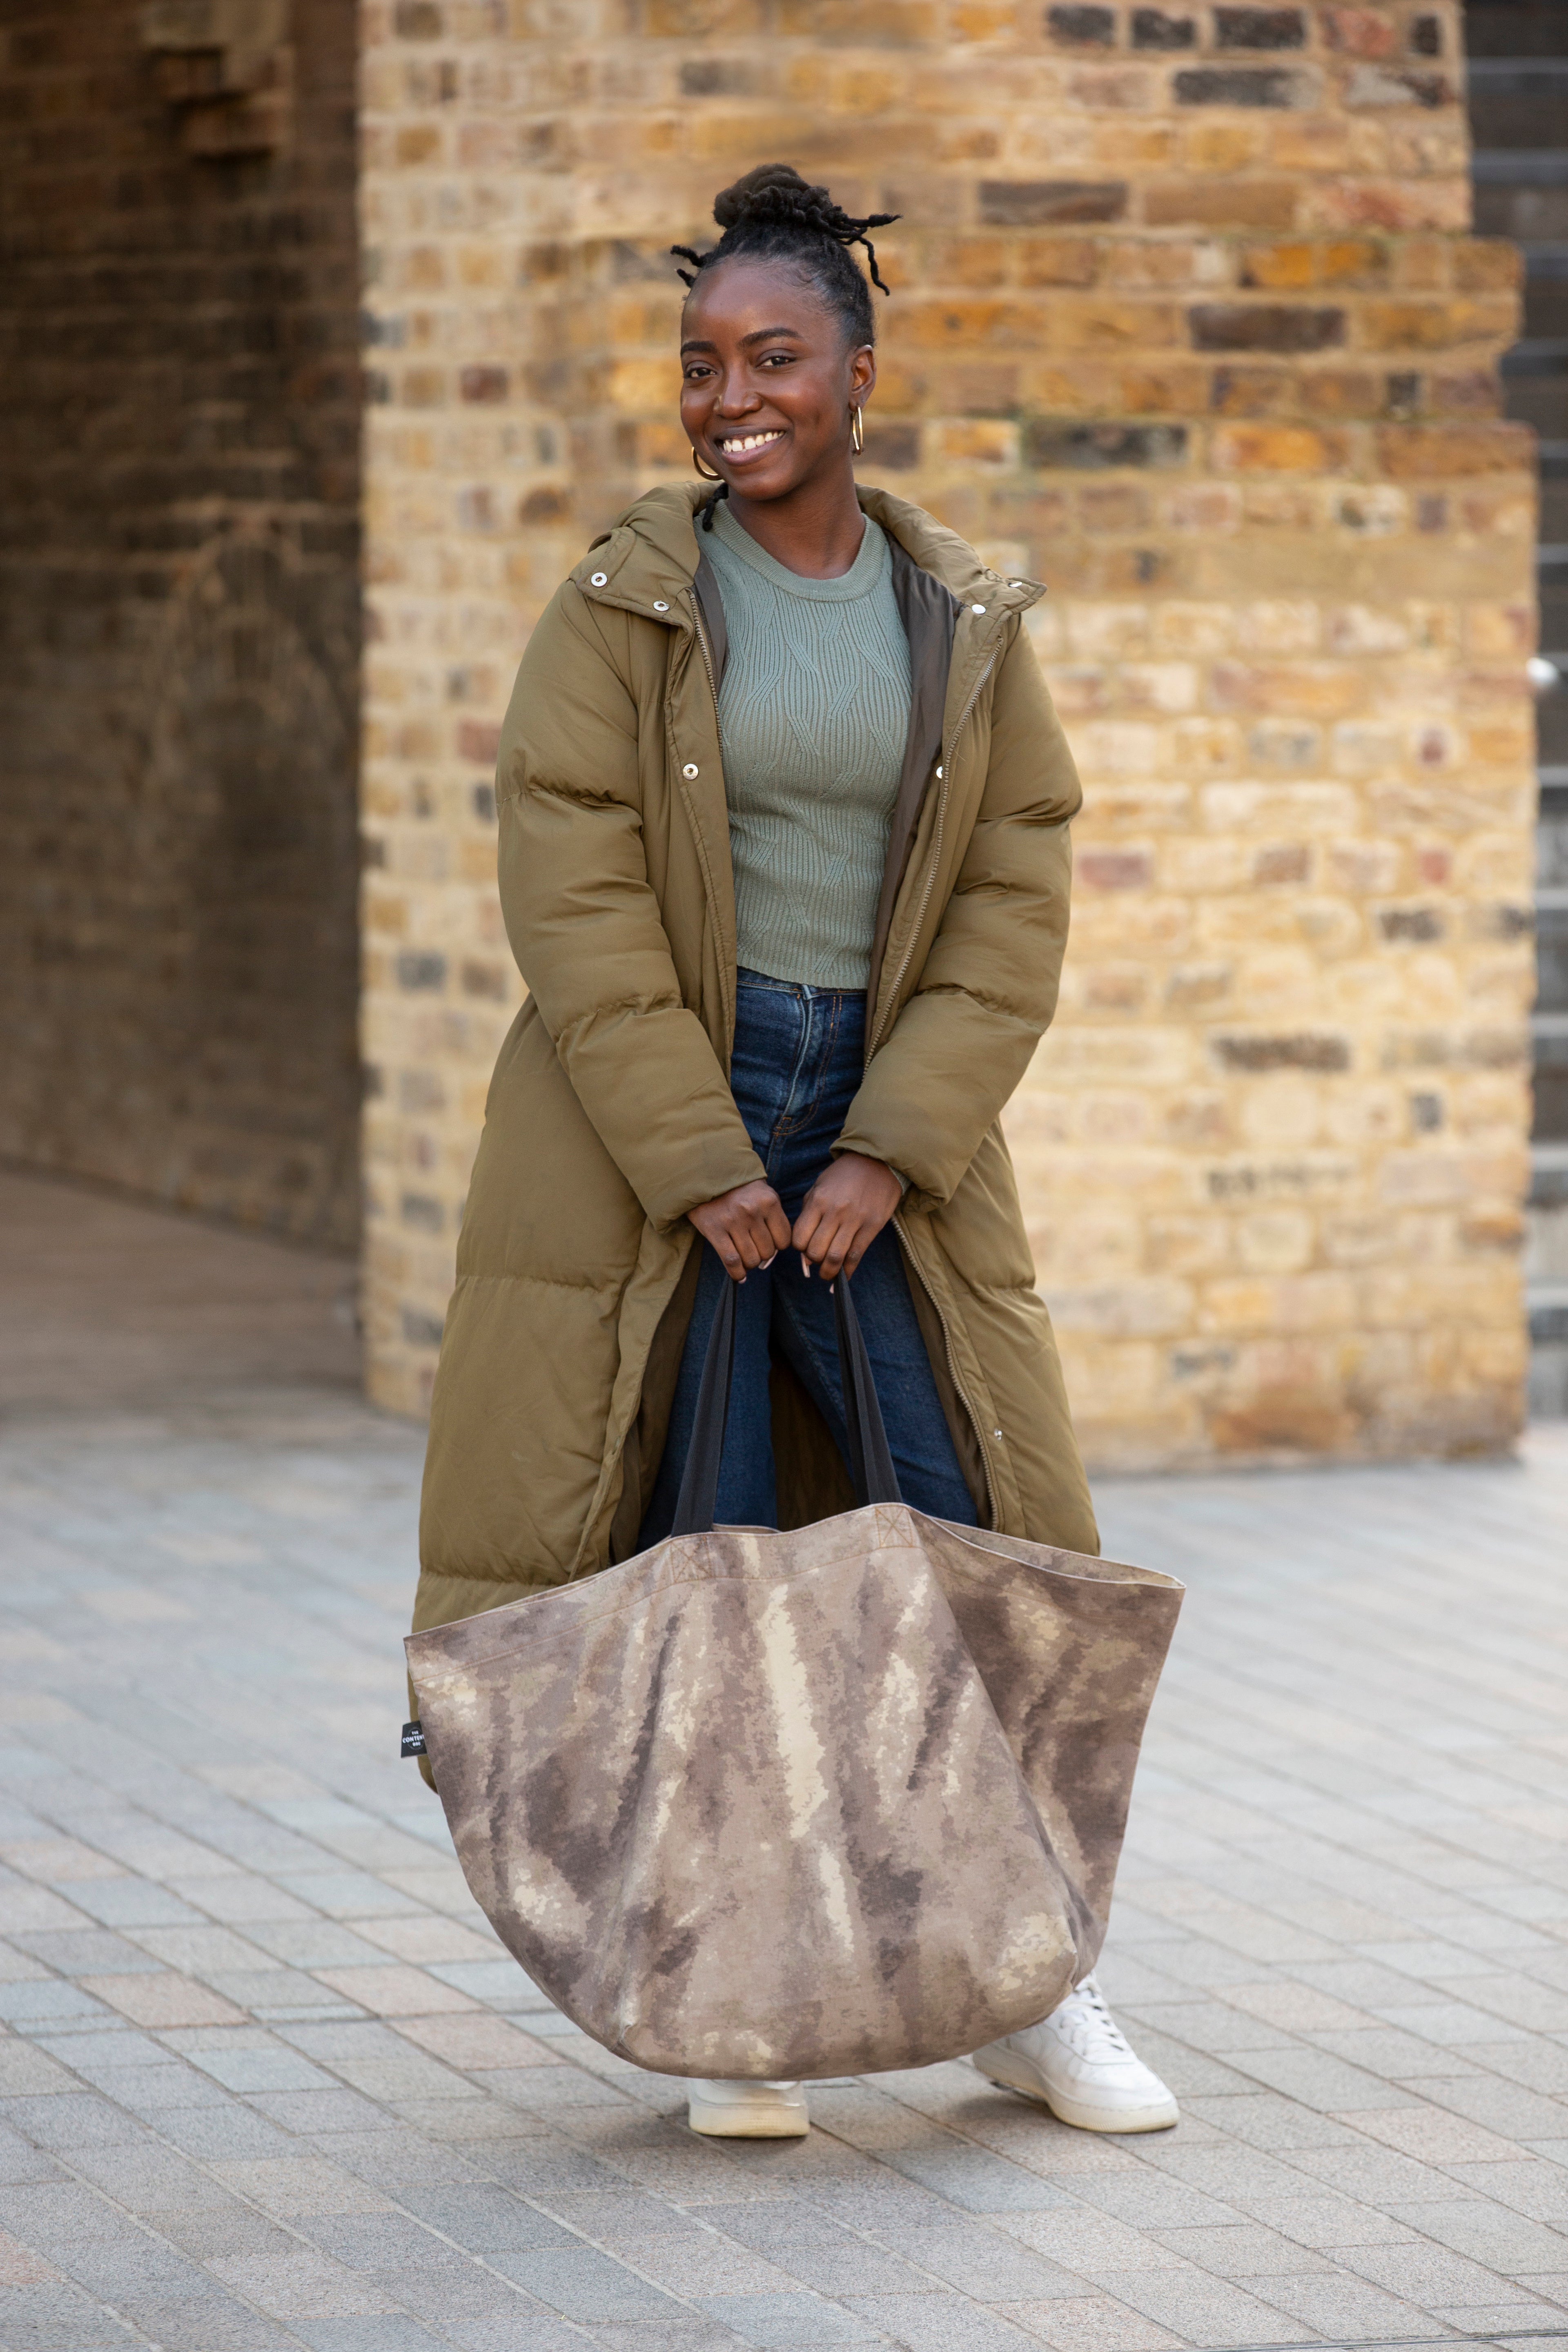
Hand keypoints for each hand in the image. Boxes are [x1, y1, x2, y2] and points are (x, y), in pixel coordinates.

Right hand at [689, 1179, 792, 1281]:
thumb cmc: (737, 1186)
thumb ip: (772, 1217)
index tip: (771, 1244)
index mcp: (769, 1202)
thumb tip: (775, 1250)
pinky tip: (739, 1276)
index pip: (784, 1239)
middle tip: (754, 1249)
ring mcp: (733, 1221)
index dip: (778, 1246)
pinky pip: (731, 1261)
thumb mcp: (762, 1192)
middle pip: (767, 1252)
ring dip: (749, 1264)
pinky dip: (737, 1273)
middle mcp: (752, 1211)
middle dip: (762, 1255)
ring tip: (745, 1257)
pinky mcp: (714, 1229)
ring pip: (751, 1259)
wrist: (704, 1172)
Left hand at [793, 1153, 901, 1282]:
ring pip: (835, 1257)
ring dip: (829, 1271)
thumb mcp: (818, 1187)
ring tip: (827, 1273)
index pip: (799, 1238)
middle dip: (813, 1261)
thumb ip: (808, 1214)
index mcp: (818, 1201)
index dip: (799, 1248)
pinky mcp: (872, 1226)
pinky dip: (848, 1271)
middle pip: (816, 1251)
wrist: (877, 1162)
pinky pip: (856, 1255)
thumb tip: (804, 1247)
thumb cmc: (843, 1176)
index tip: (804, 1247)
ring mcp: (855, 1220)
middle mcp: (835, 1212)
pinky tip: (844, 1276)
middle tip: (817, 1260)